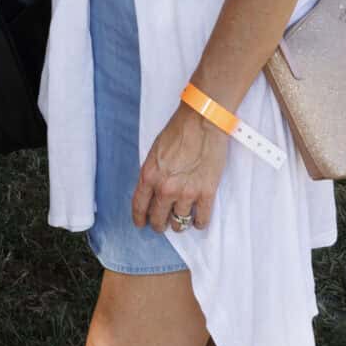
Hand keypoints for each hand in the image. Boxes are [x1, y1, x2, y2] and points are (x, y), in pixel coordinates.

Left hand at [133, 104, 228, 235]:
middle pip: (158, 218)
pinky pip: (201, 219)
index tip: (142, 224)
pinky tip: (198, 220)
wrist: (202, 121)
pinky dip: (199, 222)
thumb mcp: (155, 152)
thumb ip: (153, 173)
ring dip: (180, 224)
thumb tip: (153, 190)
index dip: (140, 218)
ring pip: (180, 222)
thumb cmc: (179, 130)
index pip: (139, 206)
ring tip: (182, 219)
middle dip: (160, 224)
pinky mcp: (206, 193)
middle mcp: (165, 188)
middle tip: (163, 224)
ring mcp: (186, 192)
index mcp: (149, 176)